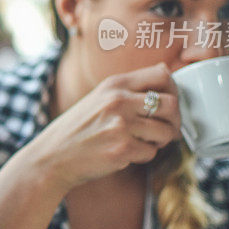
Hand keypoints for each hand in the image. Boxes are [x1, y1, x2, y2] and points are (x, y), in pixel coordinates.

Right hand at [25, 62, 180, 189]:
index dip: (174, 89)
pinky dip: (145, 155)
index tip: (170, 102)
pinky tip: (129, 152)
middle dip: (175, 120)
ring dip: (162, 140)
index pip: (162, 75)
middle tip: (167, 128)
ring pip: (167, 131)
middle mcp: (118, 101)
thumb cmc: (78, 128)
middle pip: (172, 104)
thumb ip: (129, 87)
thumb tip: (165, 72)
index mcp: (114, 84)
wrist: (53, 155)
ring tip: (147, 141)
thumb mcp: (99, 97)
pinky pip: (152, 152)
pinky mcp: (122, 149)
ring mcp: (121, 125)